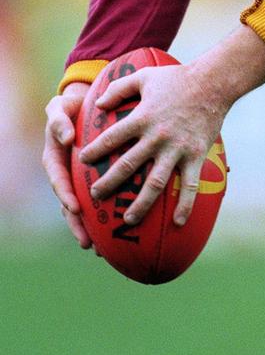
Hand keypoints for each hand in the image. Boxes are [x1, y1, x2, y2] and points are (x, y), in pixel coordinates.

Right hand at [43, 82, 93, 248]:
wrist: (81, 104)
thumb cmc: (71, 106)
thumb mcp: (60, 108)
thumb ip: (59, 120)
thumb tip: (66, 138)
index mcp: (55, 159)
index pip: (59, 181)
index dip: (66, 196)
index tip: (75, 208)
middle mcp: (66, 173)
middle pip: (70, 205)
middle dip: (78, 225)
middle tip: (87, 243)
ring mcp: (78, 179)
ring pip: (84, 209)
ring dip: (91, 229)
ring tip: (101, 250)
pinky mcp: (93, 180)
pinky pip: (99, 200)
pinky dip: (105, 216)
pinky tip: (119, 232)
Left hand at [78, 61, 225, 227]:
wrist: (213, 83)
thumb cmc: (177, 78)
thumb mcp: (144, 77)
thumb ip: (119, 88)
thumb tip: (97, 104)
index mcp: (142, 117)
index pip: (111, 138)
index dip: (94, 151)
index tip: (82, 162)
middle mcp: (157, 136)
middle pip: (128, 165)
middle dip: (108, 183)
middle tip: (95, 196)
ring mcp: (177, 149)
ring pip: (155, 183)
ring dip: (141, 204)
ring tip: (128, 219)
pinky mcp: (196, 155)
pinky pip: (189, 185)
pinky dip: (184, 205)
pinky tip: (177, 223)